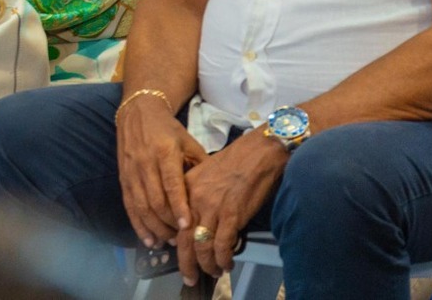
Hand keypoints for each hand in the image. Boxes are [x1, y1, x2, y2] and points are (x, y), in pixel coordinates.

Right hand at [117, 97, 206, 253]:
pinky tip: (148, 239)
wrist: (138, 112)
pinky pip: (129, 206)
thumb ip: (199, 165)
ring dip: (155, 227)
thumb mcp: (188, 141)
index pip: (171, 184)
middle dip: (168, 223)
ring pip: (141, 206)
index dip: (178, 206)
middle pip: (155, 200)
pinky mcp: (123, 178)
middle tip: (182, 239)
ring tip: (168, 242)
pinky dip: (138, 225)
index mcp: (164, 151)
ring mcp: (131, 171)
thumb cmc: (168, 129)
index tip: (186, 226)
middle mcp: (145, 162)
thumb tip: (214, 192)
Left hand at [180, 131, 288, 281]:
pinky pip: (223, 245)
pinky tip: (227, 264)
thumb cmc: (234, 163)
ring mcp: (212, 208)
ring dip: (208, 265)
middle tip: (190, 277)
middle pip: (184, 240)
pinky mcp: (232, 214)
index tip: (181, 256)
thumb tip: (196, 224)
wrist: (257, 152)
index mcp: (185, 188)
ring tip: (215, 271)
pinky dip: (224, 259)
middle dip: (186, 263)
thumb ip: (196, 197)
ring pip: (203, 247)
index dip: (176, 245)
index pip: (174, 223)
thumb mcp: (205, 175)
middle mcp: (194, 199)